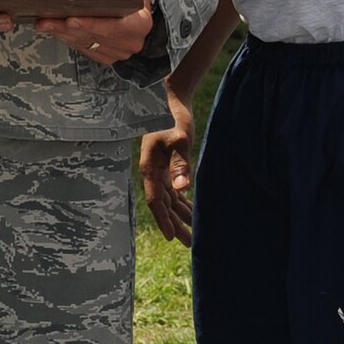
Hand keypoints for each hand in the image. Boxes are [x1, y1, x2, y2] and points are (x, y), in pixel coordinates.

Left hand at [33, 0, 153, 64]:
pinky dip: (66, 38)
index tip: (71, 20)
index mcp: (140, 24)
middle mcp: (130, 41)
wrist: (135, 3)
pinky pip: (81, 47)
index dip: (91, 25)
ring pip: (83, 43)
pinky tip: (54, 28)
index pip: (113, 27)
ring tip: (44, 23)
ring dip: (61, 33)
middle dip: (66, 28)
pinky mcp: (104, 54)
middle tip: (46, 20)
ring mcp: (117, 51)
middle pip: (93, 36)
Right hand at [139, 85, 195, 244]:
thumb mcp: (179, 138)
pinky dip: (182, 202)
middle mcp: (152, 171)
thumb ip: (180, 163)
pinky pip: (173, 190)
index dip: (163, 219)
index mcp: (150, 167)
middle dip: (175, 223)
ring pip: (169, 199)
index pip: (155, 200)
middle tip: (189, 243)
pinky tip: (191, 212)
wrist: (170, 100)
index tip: (172, 236)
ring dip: (180, 216)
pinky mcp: (167, 165)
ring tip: (193, 234)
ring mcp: (159, 170)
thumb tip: (182, 189)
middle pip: (163, 204)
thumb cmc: (173, 117)